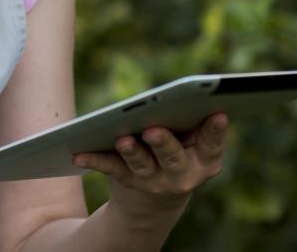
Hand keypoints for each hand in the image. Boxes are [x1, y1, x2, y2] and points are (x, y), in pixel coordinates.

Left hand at [72, 112, 228, 215]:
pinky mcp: (127, 181)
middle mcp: (181, 175)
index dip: (216, 131)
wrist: (154, 201)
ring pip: (142, 164)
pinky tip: (78, 154)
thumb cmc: (176, 153)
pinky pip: (110, 168)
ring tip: (122, 140)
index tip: (218, 113)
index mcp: (204, 162)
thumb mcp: (190, 144)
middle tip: (153, 130)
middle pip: (173, 158)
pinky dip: (94, 160)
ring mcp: (154, 181)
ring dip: (131, 152)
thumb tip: (182, 94)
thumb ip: (190, 123)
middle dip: (163, 143)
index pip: (212, 146)